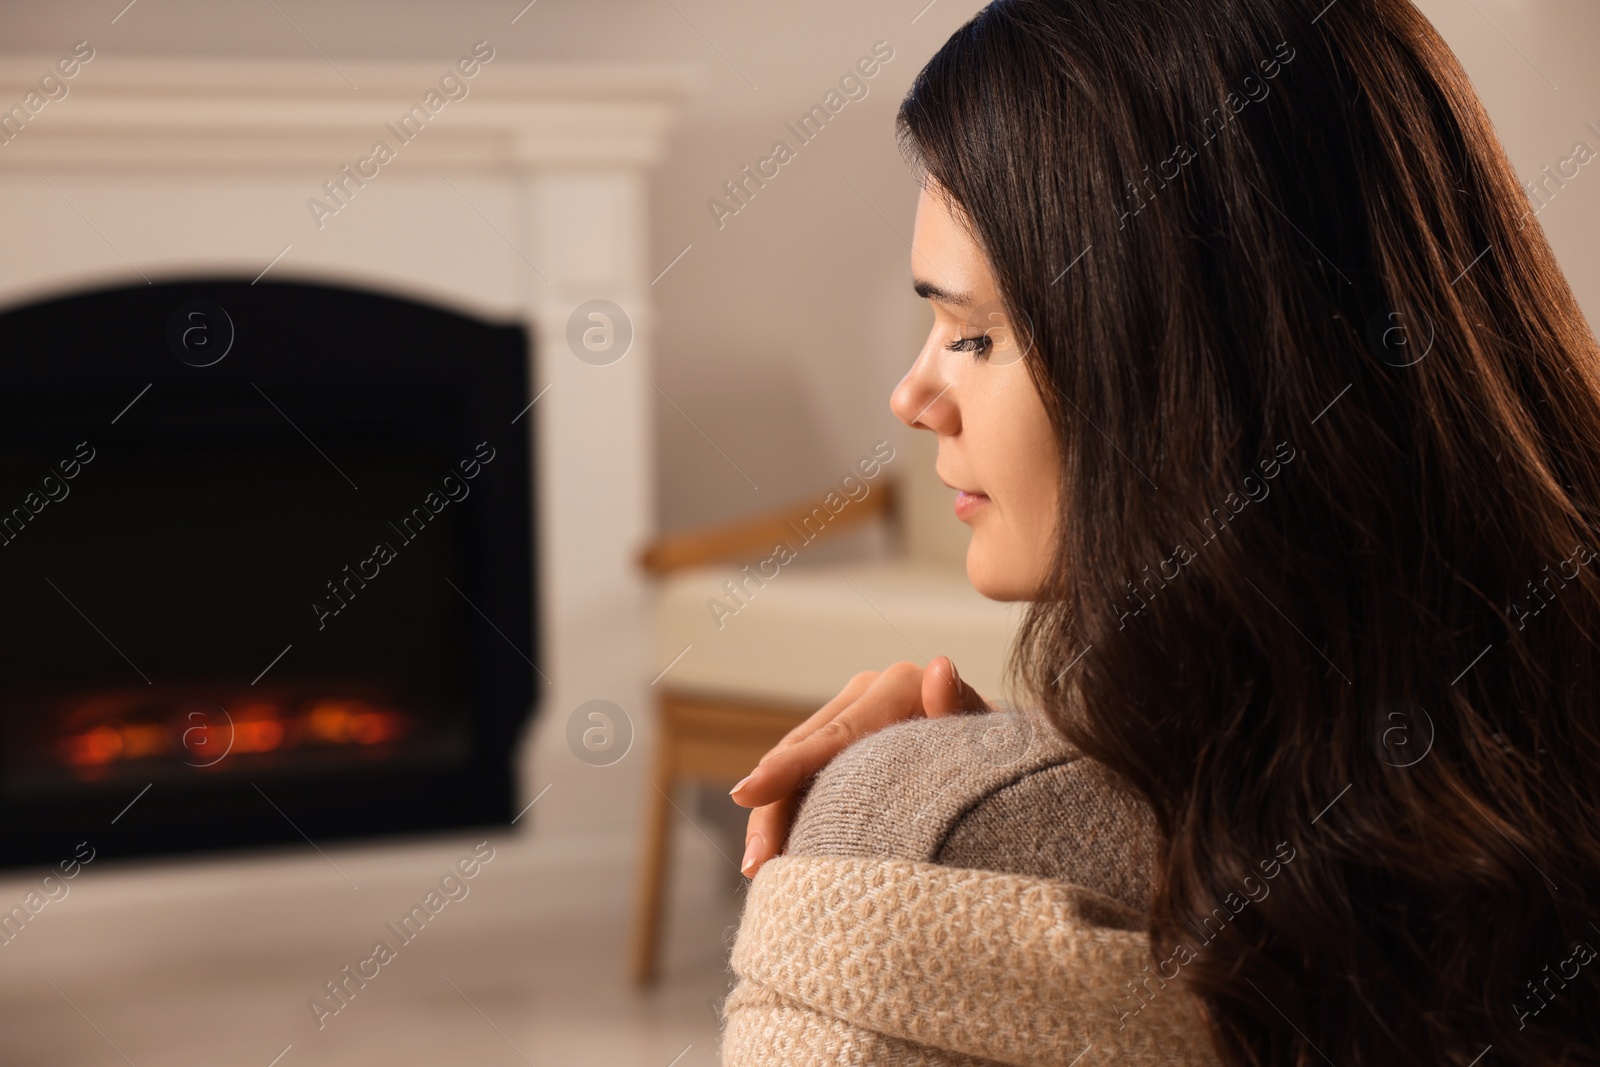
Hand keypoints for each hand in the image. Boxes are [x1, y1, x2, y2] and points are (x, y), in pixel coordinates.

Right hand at [728, 656, 991, 876]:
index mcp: (895, 686)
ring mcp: (853, 716)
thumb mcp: (988, 738)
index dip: (785, 769)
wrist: (1011, 757)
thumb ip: (962, 708)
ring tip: (759, 870)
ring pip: (795, 765)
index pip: (832, 737)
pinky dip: (789, 811)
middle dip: (768, 807)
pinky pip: (807, 777)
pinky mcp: (847, 745)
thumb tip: (938, 668)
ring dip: (772, 816)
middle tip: (755, 866)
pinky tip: (780, 853)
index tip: (747, 795)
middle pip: (801, 751)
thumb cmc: (1003, 754)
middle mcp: (866, 691)